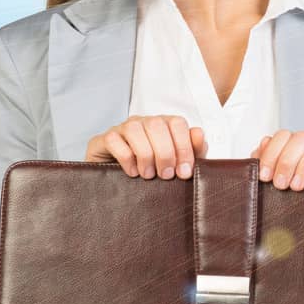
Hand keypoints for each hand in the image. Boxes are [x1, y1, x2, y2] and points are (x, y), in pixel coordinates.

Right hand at [85, 114, 205, 179]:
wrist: (118, 181)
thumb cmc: (153, 169)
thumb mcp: (177, 163)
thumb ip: (193, 150)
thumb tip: (199, 134)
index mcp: (164, 124)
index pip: (178, 123)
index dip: (184, 147)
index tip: (184, 172)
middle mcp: (144, 122)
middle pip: (157, 125)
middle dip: (165, 153)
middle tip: (166, 175)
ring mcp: (123, 128)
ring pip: (135, 129)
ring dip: (145, 154)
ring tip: (149, 175)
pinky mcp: (105, 138)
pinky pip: (114, 140)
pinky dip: (126, 157)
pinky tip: (132, 172)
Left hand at [250, 128, 303, 189]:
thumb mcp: (283, 178)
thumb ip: (268, 163)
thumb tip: (260, 148)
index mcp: (299, 143)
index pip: (283, 135)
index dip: (271, 154)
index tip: (265, 176)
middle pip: (301, 138)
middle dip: (287, 162)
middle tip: (281, 185)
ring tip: (297, 186)